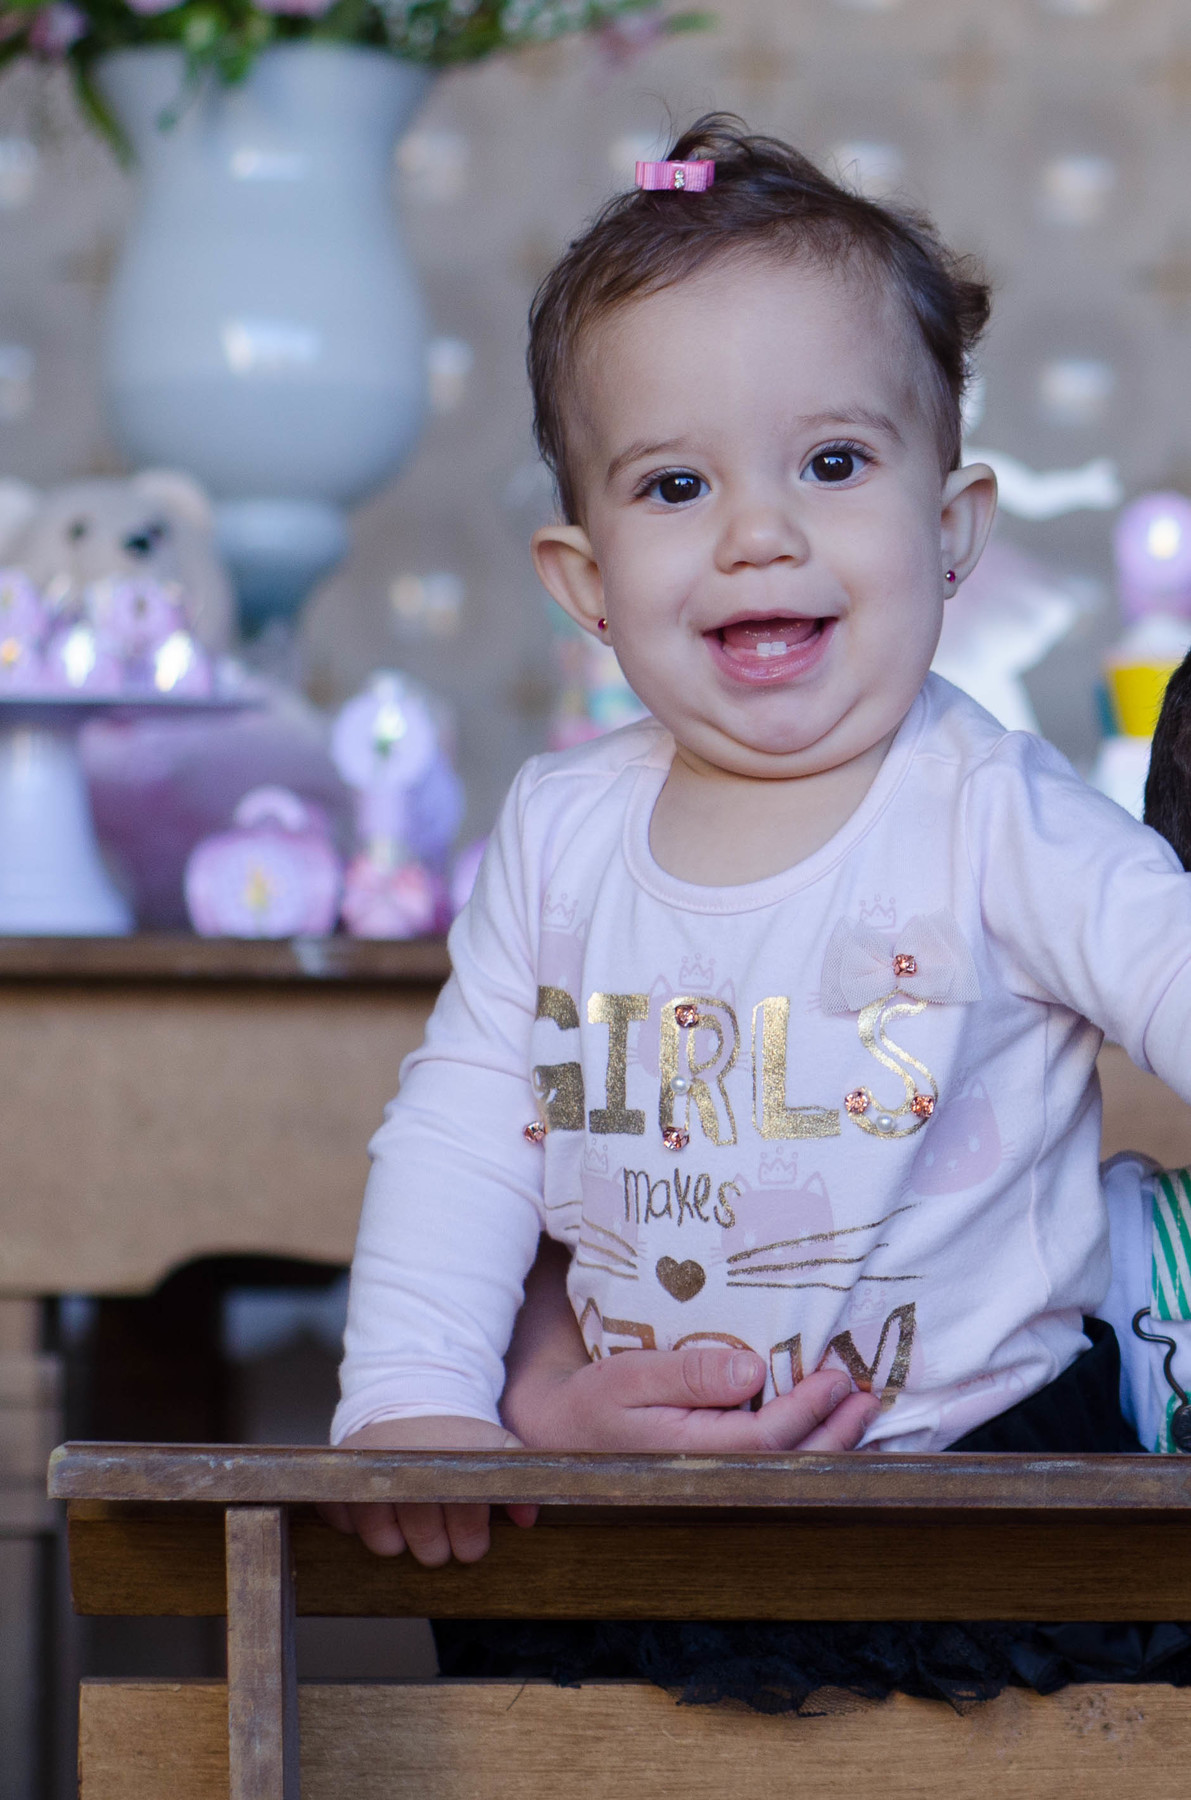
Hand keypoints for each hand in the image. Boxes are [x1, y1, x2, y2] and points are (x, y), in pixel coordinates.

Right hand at [321, 1415, 536, 1565]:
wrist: (412, 1390)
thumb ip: (515, 1484)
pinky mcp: (342, 1471)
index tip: (473, 1546)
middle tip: (441, 1545)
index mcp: (453, 1460)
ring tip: (409, 1530)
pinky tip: (377, 1513)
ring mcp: (372, 1470)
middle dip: (437, 1548)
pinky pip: (344, 1519)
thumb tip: (527, 1520)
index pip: (465, 1517)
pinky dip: (356, 1524)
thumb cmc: (456, 1431)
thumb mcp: (494, 1446)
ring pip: (384, 1539)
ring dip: (398, 1542)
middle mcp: (411, 1466)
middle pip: (425, 1537)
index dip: (471, 1540)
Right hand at [504, 1342, 879, 1452]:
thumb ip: (689, 1374)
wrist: (559, 1434)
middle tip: (868, 1396)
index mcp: (688, 1456)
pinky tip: (827, 1434)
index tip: (837, 1376)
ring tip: (861, 1413)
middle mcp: (708, 1481)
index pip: (766, 1441)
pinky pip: (771, 1472)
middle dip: (835, 1433)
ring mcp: (713, 1487)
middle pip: (788, 1466)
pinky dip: (806, 1452)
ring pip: (785, 1475)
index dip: (809, 1409)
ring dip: (829, 1445)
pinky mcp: (713, 1481)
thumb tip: (754, 1371)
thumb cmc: (592, 1399)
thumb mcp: (629, 1373)